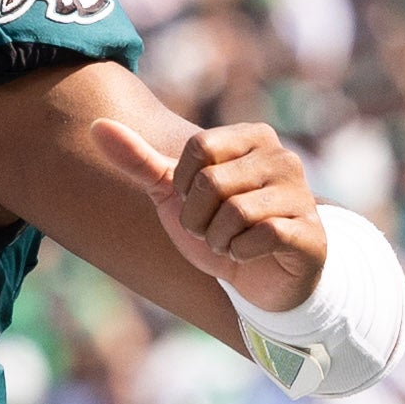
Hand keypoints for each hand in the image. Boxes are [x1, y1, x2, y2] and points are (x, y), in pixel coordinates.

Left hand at [91, 114, 328, 313]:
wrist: (258, 278)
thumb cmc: (217, 226)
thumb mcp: (173, 193)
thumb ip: (138, 159)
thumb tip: (96, 125)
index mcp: (252, 137)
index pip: (198, 148)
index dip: (184, 185)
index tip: (198, 201)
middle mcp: (282, 157)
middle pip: (211, 182)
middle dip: (198, 218)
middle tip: (214, 228)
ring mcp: (300, 192)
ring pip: (234, 212)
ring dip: (218, 239)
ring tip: (232, 241)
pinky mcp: (308, 230)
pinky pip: (259, 236)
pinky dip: (241, 253)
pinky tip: (251, 254)